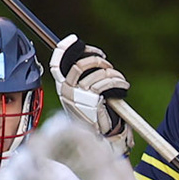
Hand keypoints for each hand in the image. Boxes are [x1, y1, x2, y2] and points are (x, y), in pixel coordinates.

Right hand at [50, 35, 132, 154]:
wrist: (99, 139)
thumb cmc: (94, 116)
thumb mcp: (83, 96)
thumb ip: (82, 79)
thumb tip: (88, 57)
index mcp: (62, 87)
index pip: (56, 63)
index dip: (65, 49)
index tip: (75, 40)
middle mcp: (66, 90)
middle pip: (80, 63)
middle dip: (97, 59)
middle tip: (106, 66)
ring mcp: (77, 95)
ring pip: (97, 72)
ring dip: (113, 74)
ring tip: (119, 81)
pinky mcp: (91, 100)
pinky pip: (106, 82)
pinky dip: (118, 82)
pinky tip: (123, 87)